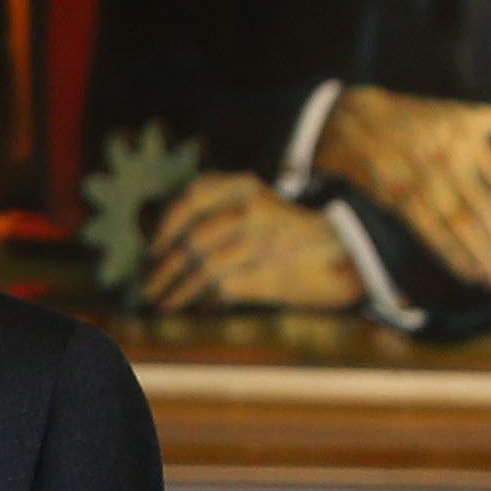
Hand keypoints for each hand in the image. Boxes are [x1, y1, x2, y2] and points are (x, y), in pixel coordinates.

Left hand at [133, 173, 364, 314]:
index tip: (151, 248)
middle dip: (163, 269)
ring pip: (204, 267)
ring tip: (162, 302)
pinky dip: (206, 298)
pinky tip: (200, 305)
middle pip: (193, 239)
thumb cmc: (283, 231)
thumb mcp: (252, 206)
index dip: (165, 224)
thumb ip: (212, 215)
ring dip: (177, 290)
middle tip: (146, 286)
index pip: (193, 197)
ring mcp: (263, 240)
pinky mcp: (271, 271)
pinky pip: (223, 287)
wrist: (343, 251)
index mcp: (245, 185)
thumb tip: (157, 247)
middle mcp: (253, 208)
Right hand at [311, 81, 490, 287]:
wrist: (353, 119)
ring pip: (460, 228)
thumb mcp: (456, 110)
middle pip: (486, 215)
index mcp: (470, 145)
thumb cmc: (410, 117)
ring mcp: (424, 184)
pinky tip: (468, 273)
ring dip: (481, 259)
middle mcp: (451, 166)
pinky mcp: (399, 200)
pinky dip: (451, 255)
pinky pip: (429, 233)